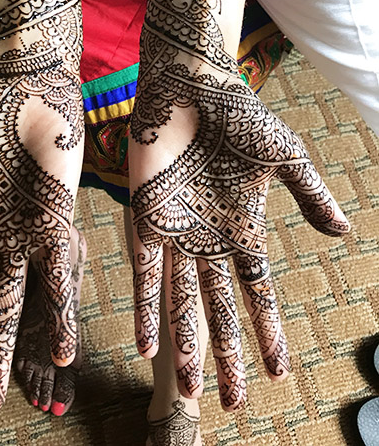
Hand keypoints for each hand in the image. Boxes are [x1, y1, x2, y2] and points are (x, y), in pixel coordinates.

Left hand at [128, 62, 349, 410]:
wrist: (191, 85)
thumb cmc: (239, 115)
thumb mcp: (284, 157)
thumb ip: (310, 195)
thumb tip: (345, 234)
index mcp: (242, 228)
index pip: (258, 293)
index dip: (268, 332)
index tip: (279, 372)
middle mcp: (208, 239)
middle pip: (220, 309)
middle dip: (227, 355)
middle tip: (233, 401)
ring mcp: (176, 233)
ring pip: (183, 302)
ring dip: (188, 345)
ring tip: (193, 389)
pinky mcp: (144, 219)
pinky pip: (143, 274)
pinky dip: (146, 310)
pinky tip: (148, 346)